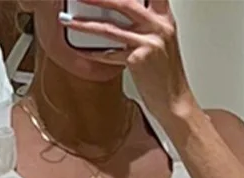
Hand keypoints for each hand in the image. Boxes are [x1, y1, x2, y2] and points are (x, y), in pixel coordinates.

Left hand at [59, 0, 196, 122]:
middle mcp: (158, 27)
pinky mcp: (138, 60)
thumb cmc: (167, 76)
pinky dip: (92, 53)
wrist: (175, 102)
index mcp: (164, 19)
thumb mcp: (162, 42)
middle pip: (125, 2)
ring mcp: (148, 42)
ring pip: (110, 28)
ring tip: (68, 20)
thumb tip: (124, 14)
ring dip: (84, 23)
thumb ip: (147, 24)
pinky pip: (108, 54)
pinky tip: (79, 51)